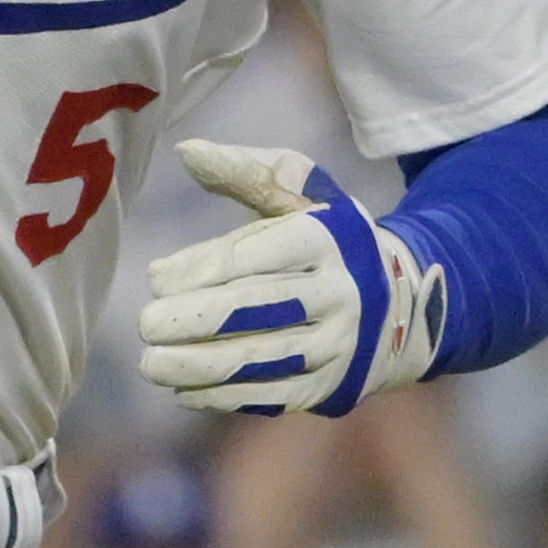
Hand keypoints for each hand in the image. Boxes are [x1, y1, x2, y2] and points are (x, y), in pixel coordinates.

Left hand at [136, 139, 440, 416]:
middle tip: (146, 324)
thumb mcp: (302, 196)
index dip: (198, 269)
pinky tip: (183, 390)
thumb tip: (187, 151)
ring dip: (197, 366)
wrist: (401, 306)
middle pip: (253, 309)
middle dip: (192, 320)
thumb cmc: (328, 242)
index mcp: (327, 239)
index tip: (156, 278)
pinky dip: (220, 396)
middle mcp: (338, 293)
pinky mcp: (328, 388)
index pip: (254, 257)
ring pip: (258, 359)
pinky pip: (268, 396)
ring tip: (152, 364)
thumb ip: (247, 173)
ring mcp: (336, 346)